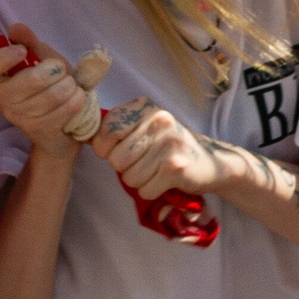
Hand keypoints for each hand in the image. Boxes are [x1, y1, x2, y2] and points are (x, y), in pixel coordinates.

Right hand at [0, 22, 91, 157]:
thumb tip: (15, 28)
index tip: (22, 51)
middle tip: (61, 71)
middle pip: (32, 80)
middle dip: (56, 70)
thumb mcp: (42, 58)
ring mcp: (19, 118)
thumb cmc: (51, 84)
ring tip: (69, 85)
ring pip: (53, 95)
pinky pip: (64, 109)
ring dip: (69, 85)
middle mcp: (2, 100)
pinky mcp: (38, 131)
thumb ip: (29, 42)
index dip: (2, 58)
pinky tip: (76, 97)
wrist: (63, 123)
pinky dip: (76, 99)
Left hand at [92, 99, 223, 201]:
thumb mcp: (147, 127)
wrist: (215, 162)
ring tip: (156, 171)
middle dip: (125, 168)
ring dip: (139, 181)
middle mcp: (159, 120)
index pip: (107, 130)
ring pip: (129, 177)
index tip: (118, 152)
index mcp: (146, 107)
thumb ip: (118, 128)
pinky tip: (166, 181)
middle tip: (144, 163)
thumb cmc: (171, 147)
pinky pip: (145, 189)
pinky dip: (152, 191)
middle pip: (116, 159)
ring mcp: (169, 144)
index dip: (105, 148)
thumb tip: (83, 136)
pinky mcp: (177, 167)